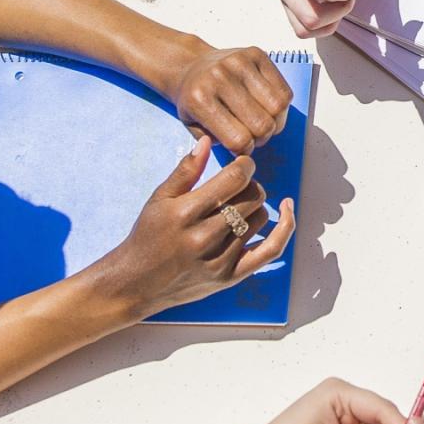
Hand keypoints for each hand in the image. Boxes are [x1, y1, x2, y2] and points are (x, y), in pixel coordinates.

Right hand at [106, 138, 294, 315]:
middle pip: (251, 197)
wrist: (137, 283)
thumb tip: (207, 141)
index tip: (242, 163)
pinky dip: (284, 228)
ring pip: (260, 218)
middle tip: (237, 184)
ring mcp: (220, 260)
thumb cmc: (147, 236)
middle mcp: (204, 238)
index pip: (234, 179)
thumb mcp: (159, 199)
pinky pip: (271, 250)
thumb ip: (186, 170)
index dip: (245, 165)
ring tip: (238, 205)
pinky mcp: (231, 277)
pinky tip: (286, 209)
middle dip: (250, 183)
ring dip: (256, 205)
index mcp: (185, 213)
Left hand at [169, 44, 292, 154]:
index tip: (242, 147)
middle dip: (262, 138)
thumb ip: (211, 143)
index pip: (238, 139)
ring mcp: (240, 63)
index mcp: (200, 99)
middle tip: (254, 136)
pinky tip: (267, 106)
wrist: (190, 65)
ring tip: (264, 121)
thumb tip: (239, 152)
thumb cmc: (194, 97)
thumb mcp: (191, 126)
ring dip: (275, 122)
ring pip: (278, 107)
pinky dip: (281, 105)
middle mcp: (220, 77)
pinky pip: (284, 90)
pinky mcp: (257, 54)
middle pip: (262, 125)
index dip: (245, 150)